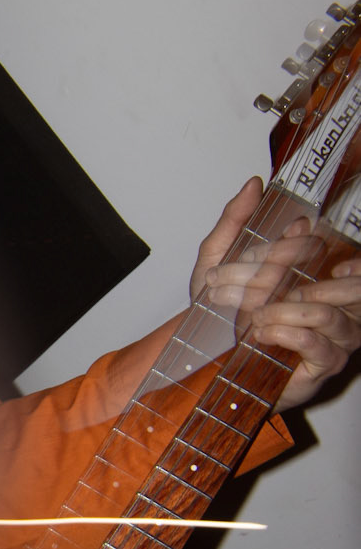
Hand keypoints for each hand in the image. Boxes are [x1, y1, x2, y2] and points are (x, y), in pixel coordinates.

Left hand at [191, 178, 360, 409]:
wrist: (207, 360)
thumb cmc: (221, 311)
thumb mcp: (216, 260)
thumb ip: (234, 222)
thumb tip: (253, 185)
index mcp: (314, 269)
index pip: (325, 249)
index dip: (295, 246)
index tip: (262, 252)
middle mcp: (334, 299)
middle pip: (340, 279)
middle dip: (290, 278)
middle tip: (253, 290)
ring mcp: (335, 333)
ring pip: (330, 314)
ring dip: (287, 312)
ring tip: (255, 317)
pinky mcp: (325, 363)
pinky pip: (319, 346)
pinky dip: (287, 336)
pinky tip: (262, 333)